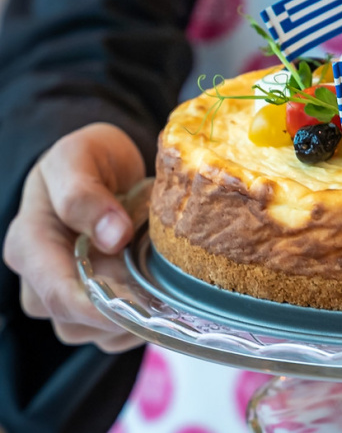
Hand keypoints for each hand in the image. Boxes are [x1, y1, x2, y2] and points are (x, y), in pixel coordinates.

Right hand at [3, 123, 145, 352]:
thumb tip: (112, 235)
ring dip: (130, 321)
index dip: (98, 308)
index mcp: (29, 243)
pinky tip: (158, 298)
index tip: (139, 306)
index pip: (56, 293)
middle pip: (74, 320)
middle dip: (120, 314)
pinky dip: (138, 325)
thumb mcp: (79, 156)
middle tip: (164, 292)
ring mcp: (65, 294)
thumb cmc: (87, 158)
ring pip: (93, 334)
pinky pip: (111, 335)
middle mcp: (39, 277)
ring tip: (161, 288)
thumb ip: (84, 192)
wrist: (103, 168)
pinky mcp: (90, 305)